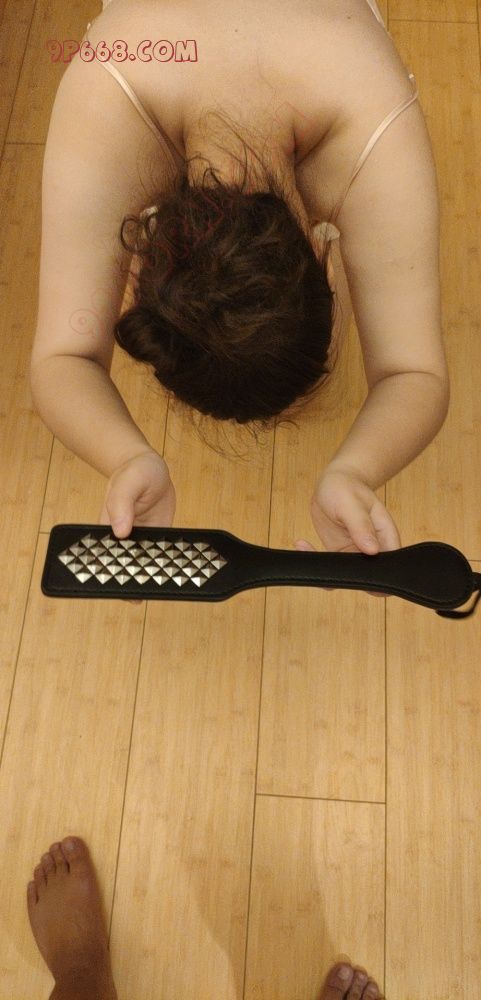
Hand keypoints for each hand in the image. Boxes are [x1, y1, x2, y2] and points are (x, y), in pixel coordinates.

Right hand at [99, 448, 175, 603]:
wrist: (151, 468)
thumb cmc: (134, 472)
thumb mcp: (128, 482)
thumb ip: (121, 503)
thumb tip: (120, 531)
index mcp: (107, 529)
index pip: (105, 558)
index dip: (110, 574)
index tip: (118, 589)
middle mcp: (123, 539)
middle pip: (124, 567)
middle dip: (131, 582)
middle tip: (142, 595)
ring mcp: (141, 541)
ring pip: (144, 565)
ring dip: (152, 576)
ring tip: (161, 589)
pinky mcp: (158, 539)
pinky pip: (161, 556)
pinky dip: (168, 565)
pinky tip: (178, 575)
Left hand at [294, 466, 400, 596]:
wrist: (335, 482)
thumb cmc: (348, 487)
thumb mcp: (352, 504)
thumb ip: (361, 526)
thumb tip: (372, 550)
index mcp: (385, 536)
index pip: (389, 565)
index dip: (378, 577)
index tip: (357, 574)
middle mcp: (373, 549)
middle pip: (367, 575)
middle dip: (347, 576)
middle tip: (325, 560)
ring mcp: (355, 552)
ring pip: (345, 575)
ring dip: (326, 569)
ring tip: (307, 549)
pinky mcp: (338, 552)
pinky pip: (328, 565)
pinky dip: (313, 558)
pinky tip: (301, 543)